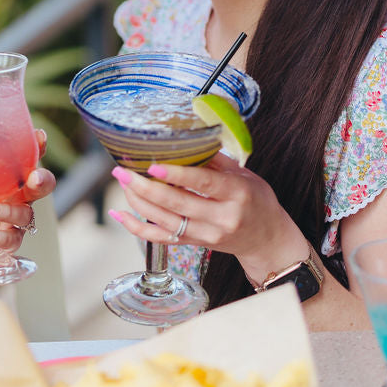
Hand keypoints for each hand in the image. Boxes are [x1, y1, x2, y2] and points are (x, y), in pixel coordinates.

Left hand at [0, 128, 55, 260]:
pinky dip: (2, 237)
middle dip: (43, 180)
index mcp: (8, 179)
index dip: (37, 147)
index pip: (27, 160)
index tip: (39, 136)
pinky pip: (13, 239)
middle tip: (34, 177)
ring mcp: (15, 220)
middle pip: (41, 186)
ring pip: (25, 213)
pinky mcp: (10, 241)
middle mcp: (17, 197)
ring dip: (9, 211)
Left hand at [111, 154, 305, 281]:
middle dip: (146, 187)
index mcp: (237, 194)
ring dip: (138, 203)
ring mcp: (207, 235)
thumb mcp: (243, 175)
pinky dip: (137, 228)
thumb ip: (214, 160)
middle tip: (123, 170)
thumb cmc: (256, 200)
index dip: (177, 174)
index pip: (203, 183)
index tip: (153, 164)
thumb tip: (182, 142)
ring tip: (122, 183)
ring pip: (165, 222)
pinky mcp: (195, 245)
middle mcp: (221, 218)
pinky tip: (119, 215)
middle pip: (178, 204)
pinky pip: (161, 239)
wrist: (266, 238)